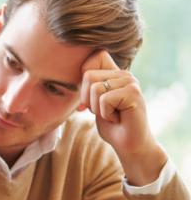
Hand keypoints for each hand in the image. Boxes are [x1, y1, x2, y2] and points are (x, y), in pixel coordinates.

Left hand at [79, 50, 165, 184]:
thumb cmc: (111, 125)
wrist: (128, 144)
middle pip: (88, 75)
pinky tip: (118, 118)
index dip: (84, 75)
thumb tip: (66, 79)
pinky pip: (104, 100)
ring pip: (95, 88)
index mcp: (115, 73)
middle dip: (88, 99)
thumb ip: (86, 88)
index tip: (89, 98)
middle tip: (103, 110)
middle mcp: (124, 74)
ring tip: (112, 114)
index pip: (96, 55)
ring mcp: (130, 82)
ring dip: (97, 108)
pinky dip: (105, 114)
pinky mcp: (133, 93)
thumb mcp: (93, 103)